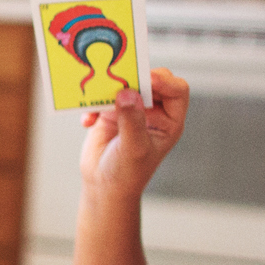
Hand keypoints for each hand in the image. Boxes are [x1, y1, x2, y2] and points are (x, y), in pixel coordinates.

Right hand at [79, 67, 189, 200]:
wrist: (104, 185)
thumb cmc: (127, 173)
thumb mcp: (133, 148)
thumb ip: (132, 120)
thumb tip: (128, 92)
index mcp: (169, 120)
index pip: (177, 91)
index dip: (165, 81)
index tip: (147, 79)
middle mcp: (153, 111)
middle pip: (150, 82)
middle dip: (135, 79)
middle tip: (118, 80)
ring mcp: (131, 109)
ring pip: (125, 84)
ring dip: (109, 89)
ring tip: (97, 101)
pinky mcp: (111, 111)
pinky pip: (102, 97)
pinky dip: (93, 106)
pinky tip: (87, 122)